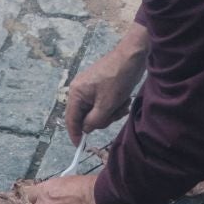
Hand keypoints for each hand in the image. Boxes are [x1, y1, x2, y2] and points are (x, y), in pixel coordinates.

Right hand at [65, 22, 148, 143]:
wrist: (132, 56)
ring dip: (112, 112)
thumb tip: (86, 129)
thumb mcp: (107, 104)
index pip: (71, 119)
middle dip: (103, 118)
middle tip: (115, 113)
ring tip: (123, 104)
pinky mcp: (101, 87)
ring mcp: (90, 88)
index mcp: (76, 93)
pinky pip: (104, 103)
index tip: (80, 147)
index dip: (75, 134)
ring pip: (98, 111)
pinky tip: (124, 99)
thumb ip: (94, 121)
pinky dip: (114, 105)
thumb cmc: (117, 79)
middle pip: (86, 116)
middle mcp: (80, 90)